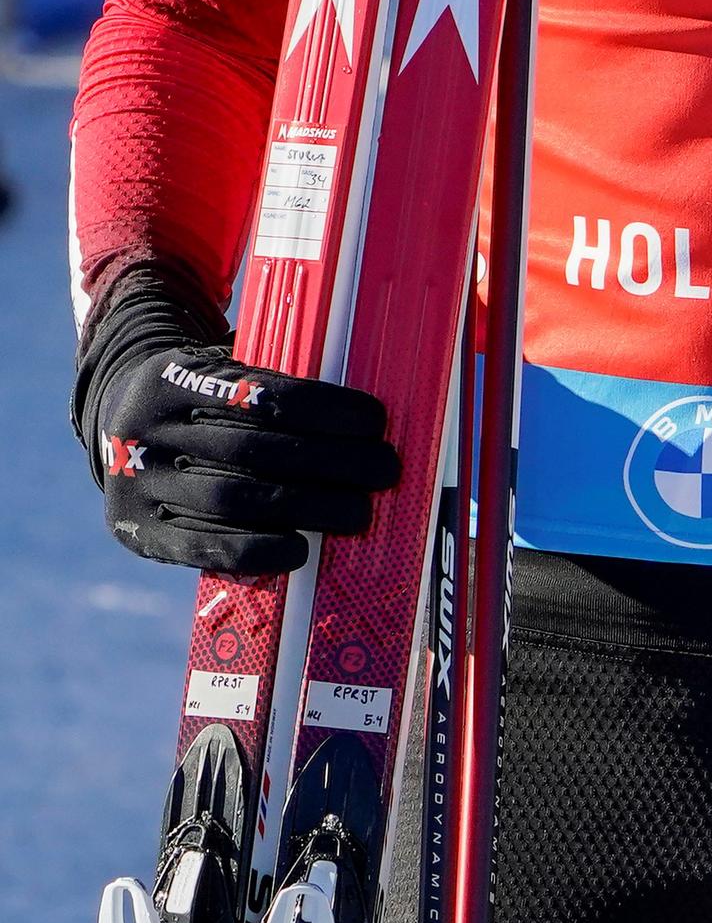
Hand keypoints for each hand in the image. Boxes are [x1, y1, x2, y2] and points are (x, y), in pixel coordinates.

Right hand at [75, 268, 397, 574]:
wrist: (115, 420)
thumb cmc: (201, 398)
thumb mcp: (222, 371)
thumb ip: (273, 392)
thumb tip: (365, 421)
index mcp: (171, 378)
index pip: (261, 396)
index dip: (325, 411)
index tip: (375, 422)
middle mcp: (144, 431)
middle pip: (253, 451)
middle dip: (331, 463)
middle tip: (384, 470)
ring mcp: (133, 484)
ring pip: (231, 499)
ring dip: (307, 508)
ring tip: (358, 513)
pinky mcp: (133, 530)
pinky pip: (199, 547)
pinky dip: (255, 551)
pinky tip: (300, 551)